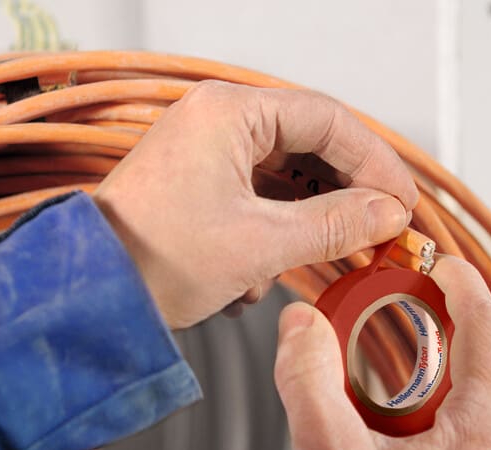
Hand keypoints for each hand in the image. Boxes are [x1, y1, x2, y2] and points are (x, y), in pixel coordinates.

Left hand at [93, 81, 417, 327]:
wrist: (91, 294)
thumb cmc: (151, 259)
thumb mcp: (260, 243)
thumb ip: (335, 224)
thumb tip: (386, 214)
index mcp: (228, 113)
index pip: (327, 120)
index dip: (374, 163)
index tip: (400, 201)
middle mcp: (215, 122)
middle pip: (308, 145)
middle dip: (345, 193)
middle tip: (378, 230)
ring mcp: (205, 152)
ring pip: (285, 175)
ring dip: (311, 218)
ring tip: (335, 254)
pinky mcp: (198, 184)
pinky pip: (257, 194)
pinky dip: (276, 227)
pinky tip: (273, 267)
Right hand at [274, 256, 490, 449]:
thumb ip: (309, 380)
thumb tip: (299, 325)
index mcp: (478, 434)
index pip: (489, 332)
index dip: (464, 285)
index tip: (438, 265)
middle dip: (481, 343)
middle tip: (428, 331)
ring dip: (474, 386)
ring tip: (415, 383)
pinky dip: (457, 423)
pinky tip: (405, 435)